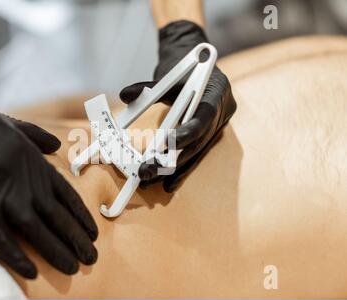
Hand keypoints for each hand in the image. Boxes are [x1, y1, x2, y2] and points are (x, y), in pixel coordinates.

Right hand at [0, 57, 97, 277]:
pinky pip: (3, 241)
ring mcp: (4, 197)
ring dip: (58, 252)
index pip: (67, 196)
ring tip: (73, 267)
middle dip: (77, 240)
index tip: (93, 233)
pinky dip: (18, 258)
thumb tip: (57, 146)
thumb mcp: (11, 124)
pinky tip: (32, 272)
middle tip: (91, 258)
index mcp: (35, 162)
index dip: (82, 217)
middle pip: (58, 218)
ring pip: (38, 233)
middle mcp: (26, 182)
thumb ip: (36, 137)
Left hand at [119, 20, 236, 191]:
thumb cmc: (185, 68)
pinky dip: (181, 169)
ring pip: (196, 153)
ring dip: (173, 169)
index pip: (204, 116)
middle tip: (147, 170)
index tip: (167, 145)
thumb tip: (125, 95)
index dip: (187, 132)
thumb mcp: (168, 75)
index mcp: (217, 92)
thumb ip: (147, 87)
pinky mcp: (210, 136)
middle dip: (172, 159)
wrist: (201, 68)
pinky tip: (167, 184)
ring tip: (150, 180)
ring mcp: (218, 126)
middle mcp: (222, 113)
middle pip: (197, 142)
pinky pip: (196, 155)